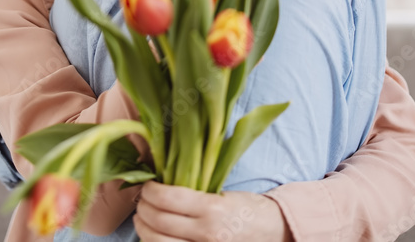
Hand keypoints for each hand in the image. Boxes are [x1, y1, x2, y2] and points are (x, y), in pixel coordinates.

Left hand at [132, 182, 291, 241]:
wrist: (273, 233)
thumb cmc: (248, 209)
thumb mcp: (223, 193)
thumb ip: (194, 190)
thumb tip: (161, 180)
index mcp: (213, 208)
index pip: (169, 198)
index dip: (151, 191)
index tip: (147, 185)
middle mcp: (207, 232)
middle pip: (159, 221)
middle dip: (143, 209)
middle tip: (141, 201)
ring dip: (143, 229)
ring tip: (143, 218)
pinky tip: (153, 235)